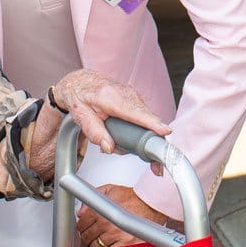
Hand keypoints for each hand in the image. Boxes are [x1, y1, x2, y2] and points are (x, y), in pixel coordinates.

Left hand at [51, 69, 171, 154]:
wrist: (81, 81)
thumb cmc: (80, 95)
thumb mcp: (80, 116)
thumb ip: (94, 132)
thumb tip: (108, 147)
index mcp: (110, 97)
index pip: (135, 112)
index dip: (152, 123)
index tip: (165, 132)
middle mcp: (126, 93)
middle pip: (147, 119)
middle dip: (151, 141)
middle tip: (154, 165)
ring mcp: (133, 95)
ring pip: (147, 120)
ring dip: (141, 137)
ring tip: (118, 144)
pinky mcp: (135, 99)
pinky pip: (144, 117)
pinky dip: (140, 129)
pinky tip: (123, 135)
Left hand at [77, 184, 172, 246]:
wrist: (152, 204)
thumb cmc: (134, 198)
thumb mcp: (111, 190)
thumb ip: (94, 196)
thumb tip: (82, 210)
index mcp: (101, 211)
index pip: (83, 223)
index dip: (80, 228)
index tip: (82, 230)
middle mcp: (107, 223)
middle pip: (87, 237)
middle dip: (84, 240)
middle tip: (85, 241)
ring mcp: (116, 235)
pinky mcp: (125, 244)